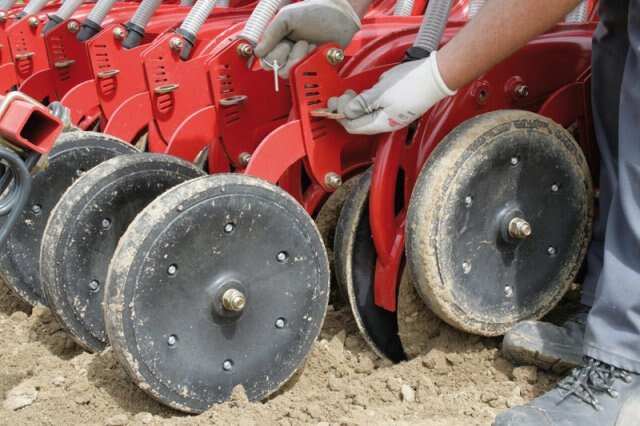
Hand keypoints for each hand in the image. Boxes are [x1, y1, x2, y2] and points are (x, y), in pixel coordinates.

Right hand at [253, 0, 360, 78]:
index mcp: (279, 43)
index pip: (267, 61)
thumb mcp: (286, 17)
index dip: (276, 55)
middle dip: (292, 54)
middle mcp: (289, 55)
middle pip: (281, 70)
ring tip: (312, 44)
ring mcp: (303, 62)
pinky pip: (309, 75)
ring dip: (304, 57)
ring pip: (295, 73)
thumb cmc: (314, 12)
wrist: (339, 14)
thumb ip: (270, 33)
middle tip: (302, 40)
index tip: (286, 42)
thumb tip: (258, 53)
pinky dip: (314, 64)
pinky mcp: (316, 68)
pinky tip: (318, 52)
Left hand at [328, 52, 455, 134]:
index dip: (341, 116)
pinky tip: (363, 93)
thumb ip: (362, 103)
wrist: (436, 75)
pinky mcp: (395, 105)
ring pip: (366, 113)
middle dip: (346, 109)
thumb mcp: (381, 92)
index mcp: (382, 123)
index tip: (333, 104)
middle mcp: (386, 122)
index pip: (353, 126)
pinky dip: (365, 101)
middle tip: (339, 96)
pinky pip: (374, 107)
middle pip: (358, 121)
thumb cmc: (413, 83)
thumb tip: (346, 112)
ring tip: (350, 93)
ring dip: (355, 104)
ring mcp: (391, 114)